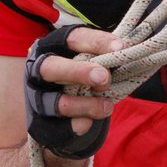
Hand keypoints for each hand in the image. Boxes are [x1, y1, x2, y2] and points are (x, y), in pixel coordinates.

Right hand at [24, 25, 122, 158]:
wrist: (63, 112)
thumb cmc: (82, 77)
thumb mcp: (91, 62)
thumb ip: (105, 57)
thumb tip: (129, 49)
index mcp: (53, 47)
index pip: (73, 38)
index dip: (96, 42)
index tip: (120, 47)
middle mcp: (39, 71)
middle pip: (51, 68)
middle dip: (78, 72)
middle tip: (104, 79)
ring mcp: (36, 98)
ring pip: (57, 102)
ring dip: (86, 105)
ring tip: (108, 107)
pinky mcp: (39, 124)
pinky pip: (59, 128)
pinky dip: (78, 125)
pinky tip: (89, 122)